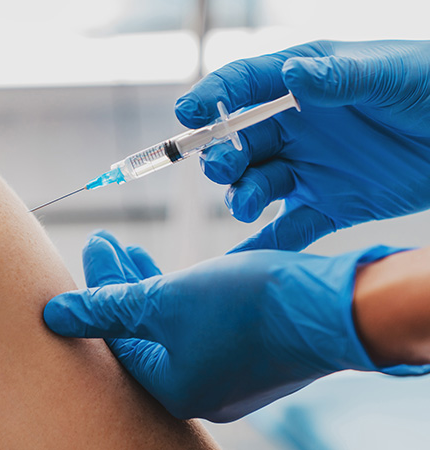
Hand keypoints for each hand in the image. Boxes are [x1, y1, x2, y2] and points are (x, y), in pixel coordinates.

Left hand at [44, 230, 427, 421]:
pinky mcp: (251, 354)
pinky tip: (171, 272)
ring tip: (126, 248)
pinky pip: (199, 325)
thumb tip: (52, 316)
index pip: (116, 337)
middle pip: (140, 331)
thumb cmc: (245, 306)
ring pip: (170, 326)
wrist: (334, 307)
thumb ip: (105, 308)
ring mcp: (227, 374)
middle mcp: (198, 390)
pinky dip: (179, 296)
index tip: (92, 246)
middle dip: (118, 283)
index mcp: (171, 388)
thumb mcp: (163, 300)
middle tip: (103, 242)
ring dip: (147, 285)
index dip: (96, 290)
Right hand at [175, 40, 429, 251]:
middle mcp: (295, 129)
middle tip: (224, 167)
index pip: (243, 86)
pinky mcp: (327, 207)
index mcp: (301, 86)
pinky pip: (286, 231)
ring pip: (255, 187)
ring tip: (247, 205)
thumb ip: (338, 77)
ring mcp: (308, 170)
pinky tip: (239, 266)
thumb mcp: (387, 75)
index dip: (212, 98)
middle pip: (239, 144)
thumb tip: (291, 74)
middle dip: (221, 156)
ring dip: (241, 196)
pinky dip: (262, 249)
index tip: (188, 114)